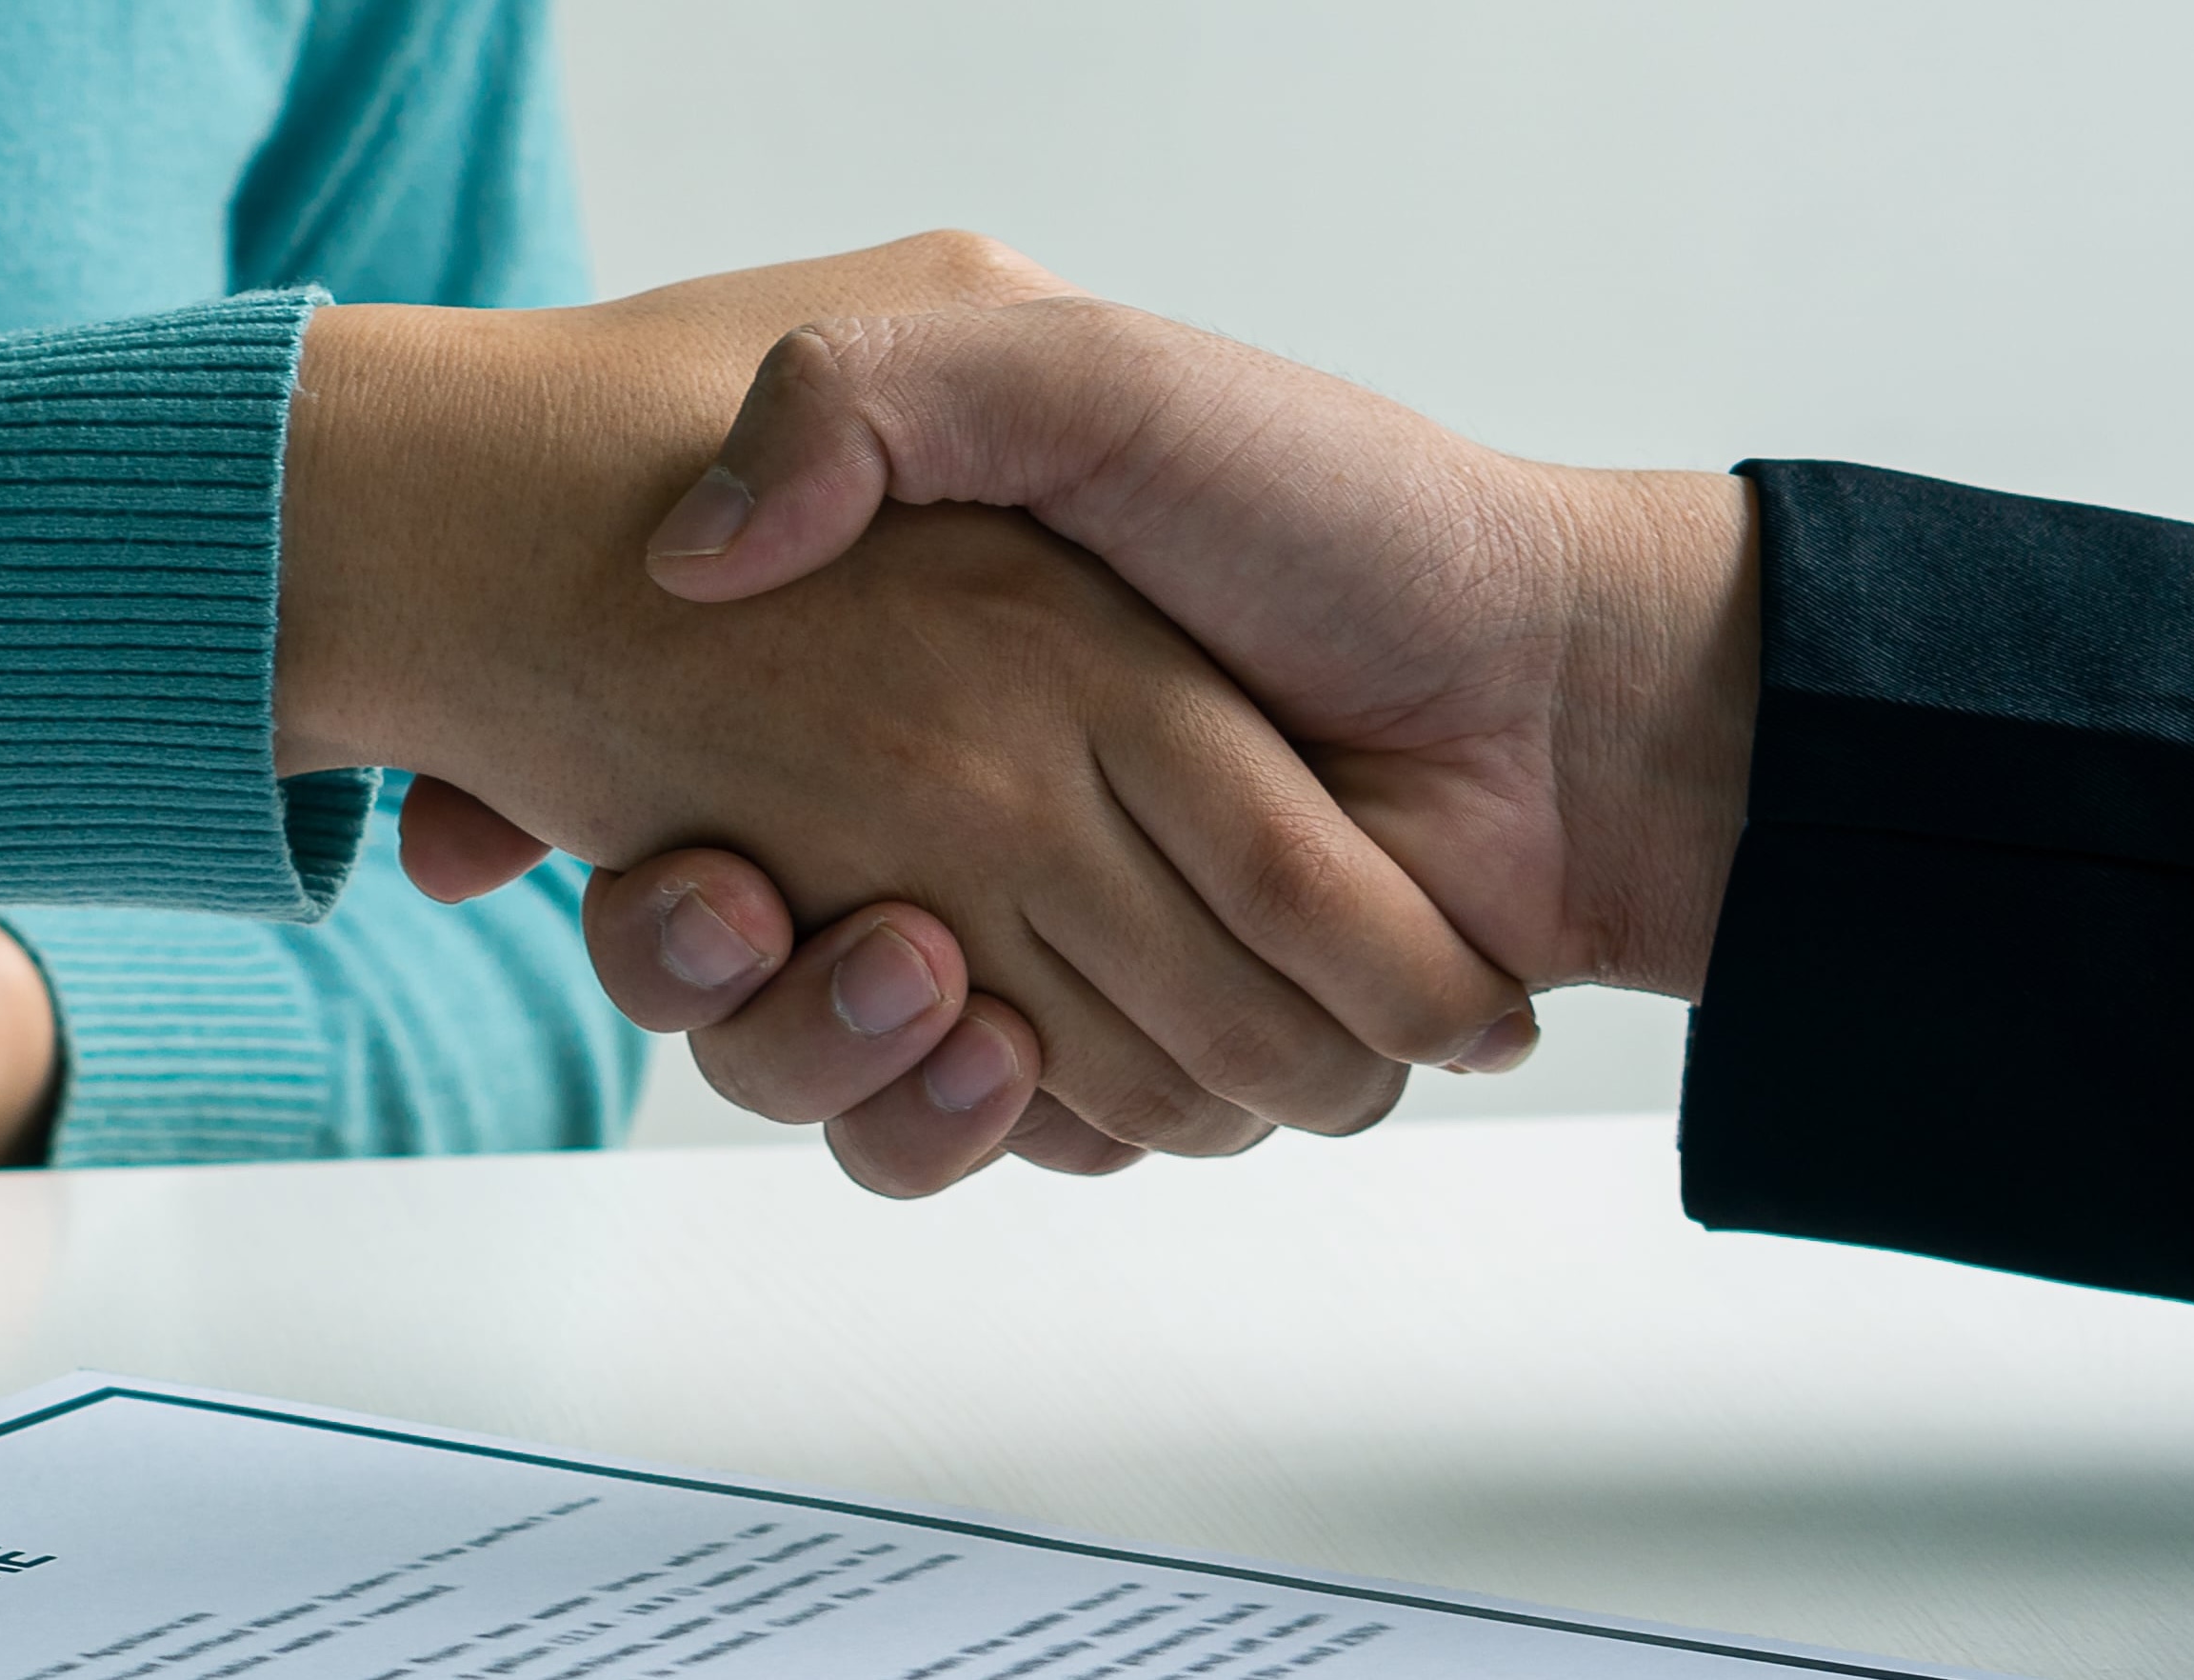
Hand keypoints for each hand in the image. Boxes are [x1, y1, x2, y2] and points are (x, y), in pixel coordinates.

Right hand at [282, 246, 1532, 1154]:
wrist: (1559, 699)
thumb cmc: (1336, 513)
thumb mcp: (1090, 378)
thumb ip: (875, 395)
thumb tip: (694, 551)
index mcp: (905, 676)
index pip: (670, 797)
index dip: (633, 858)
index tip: (680, 853)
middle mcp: (941, 822)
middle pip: (726, 979)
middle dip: (730, 983)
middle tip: (772, 915)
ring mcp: (1032, 956)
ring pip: (841, 1087)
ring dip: (854, 1068)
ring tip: (941, 992)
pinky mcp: (1126, 1066)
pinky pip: (998, 1143)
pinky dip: (1001, 1124)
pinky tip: (1027, 1054)